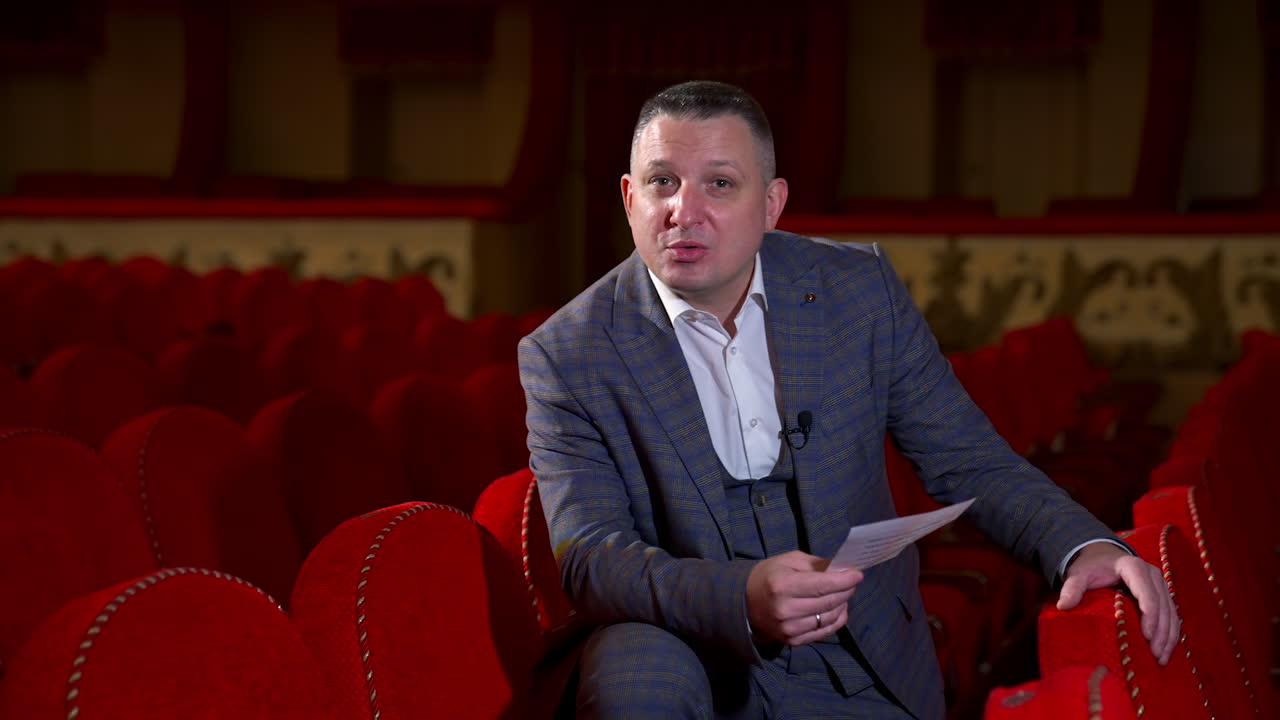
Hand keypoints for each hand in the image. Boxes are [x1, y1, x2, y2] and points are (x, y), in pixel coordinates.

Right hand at [745, 550, 862, 645]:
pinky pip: (824, 631)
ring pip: (829, 618)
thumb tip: (843, 569)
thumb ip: (816, 564)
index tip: (858, 574)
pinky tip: (838, 609)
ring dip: (842, 604)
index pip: (822, 585)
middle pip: (829, 602)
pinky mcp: (792, 640)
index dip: (844, 580)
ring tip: (843, 594)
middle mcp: (786, 610)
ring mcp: (789, 629)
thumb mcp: (789, 561)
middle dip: (846, 590)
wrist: (744, 602)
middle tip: (852, 582)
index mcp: (783, 586)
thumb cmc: (768, 576)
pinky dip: (836, 620)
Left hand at [1056, 543, 1180, 664]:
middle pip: (1162, 605)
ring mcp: (1160, 584)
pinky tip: (1165, 651)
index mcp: (1133, 567)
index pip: (1146, 591)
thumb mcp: (1079, 575)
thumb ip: (1072, 588)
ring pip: (1170, 612)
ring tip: (1161, 659)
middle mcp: (1152, 574)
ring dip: (1168, 636)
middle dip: (1161, 632)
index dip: (1149, 614)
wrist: (1102, 558)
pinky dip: (1170, 633)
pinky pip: (1171, 615)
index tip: (1147, 636)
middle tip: (1155, 655)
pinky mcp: (1162, 594)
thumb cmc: (1091, 567)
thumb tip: (1063, 606)